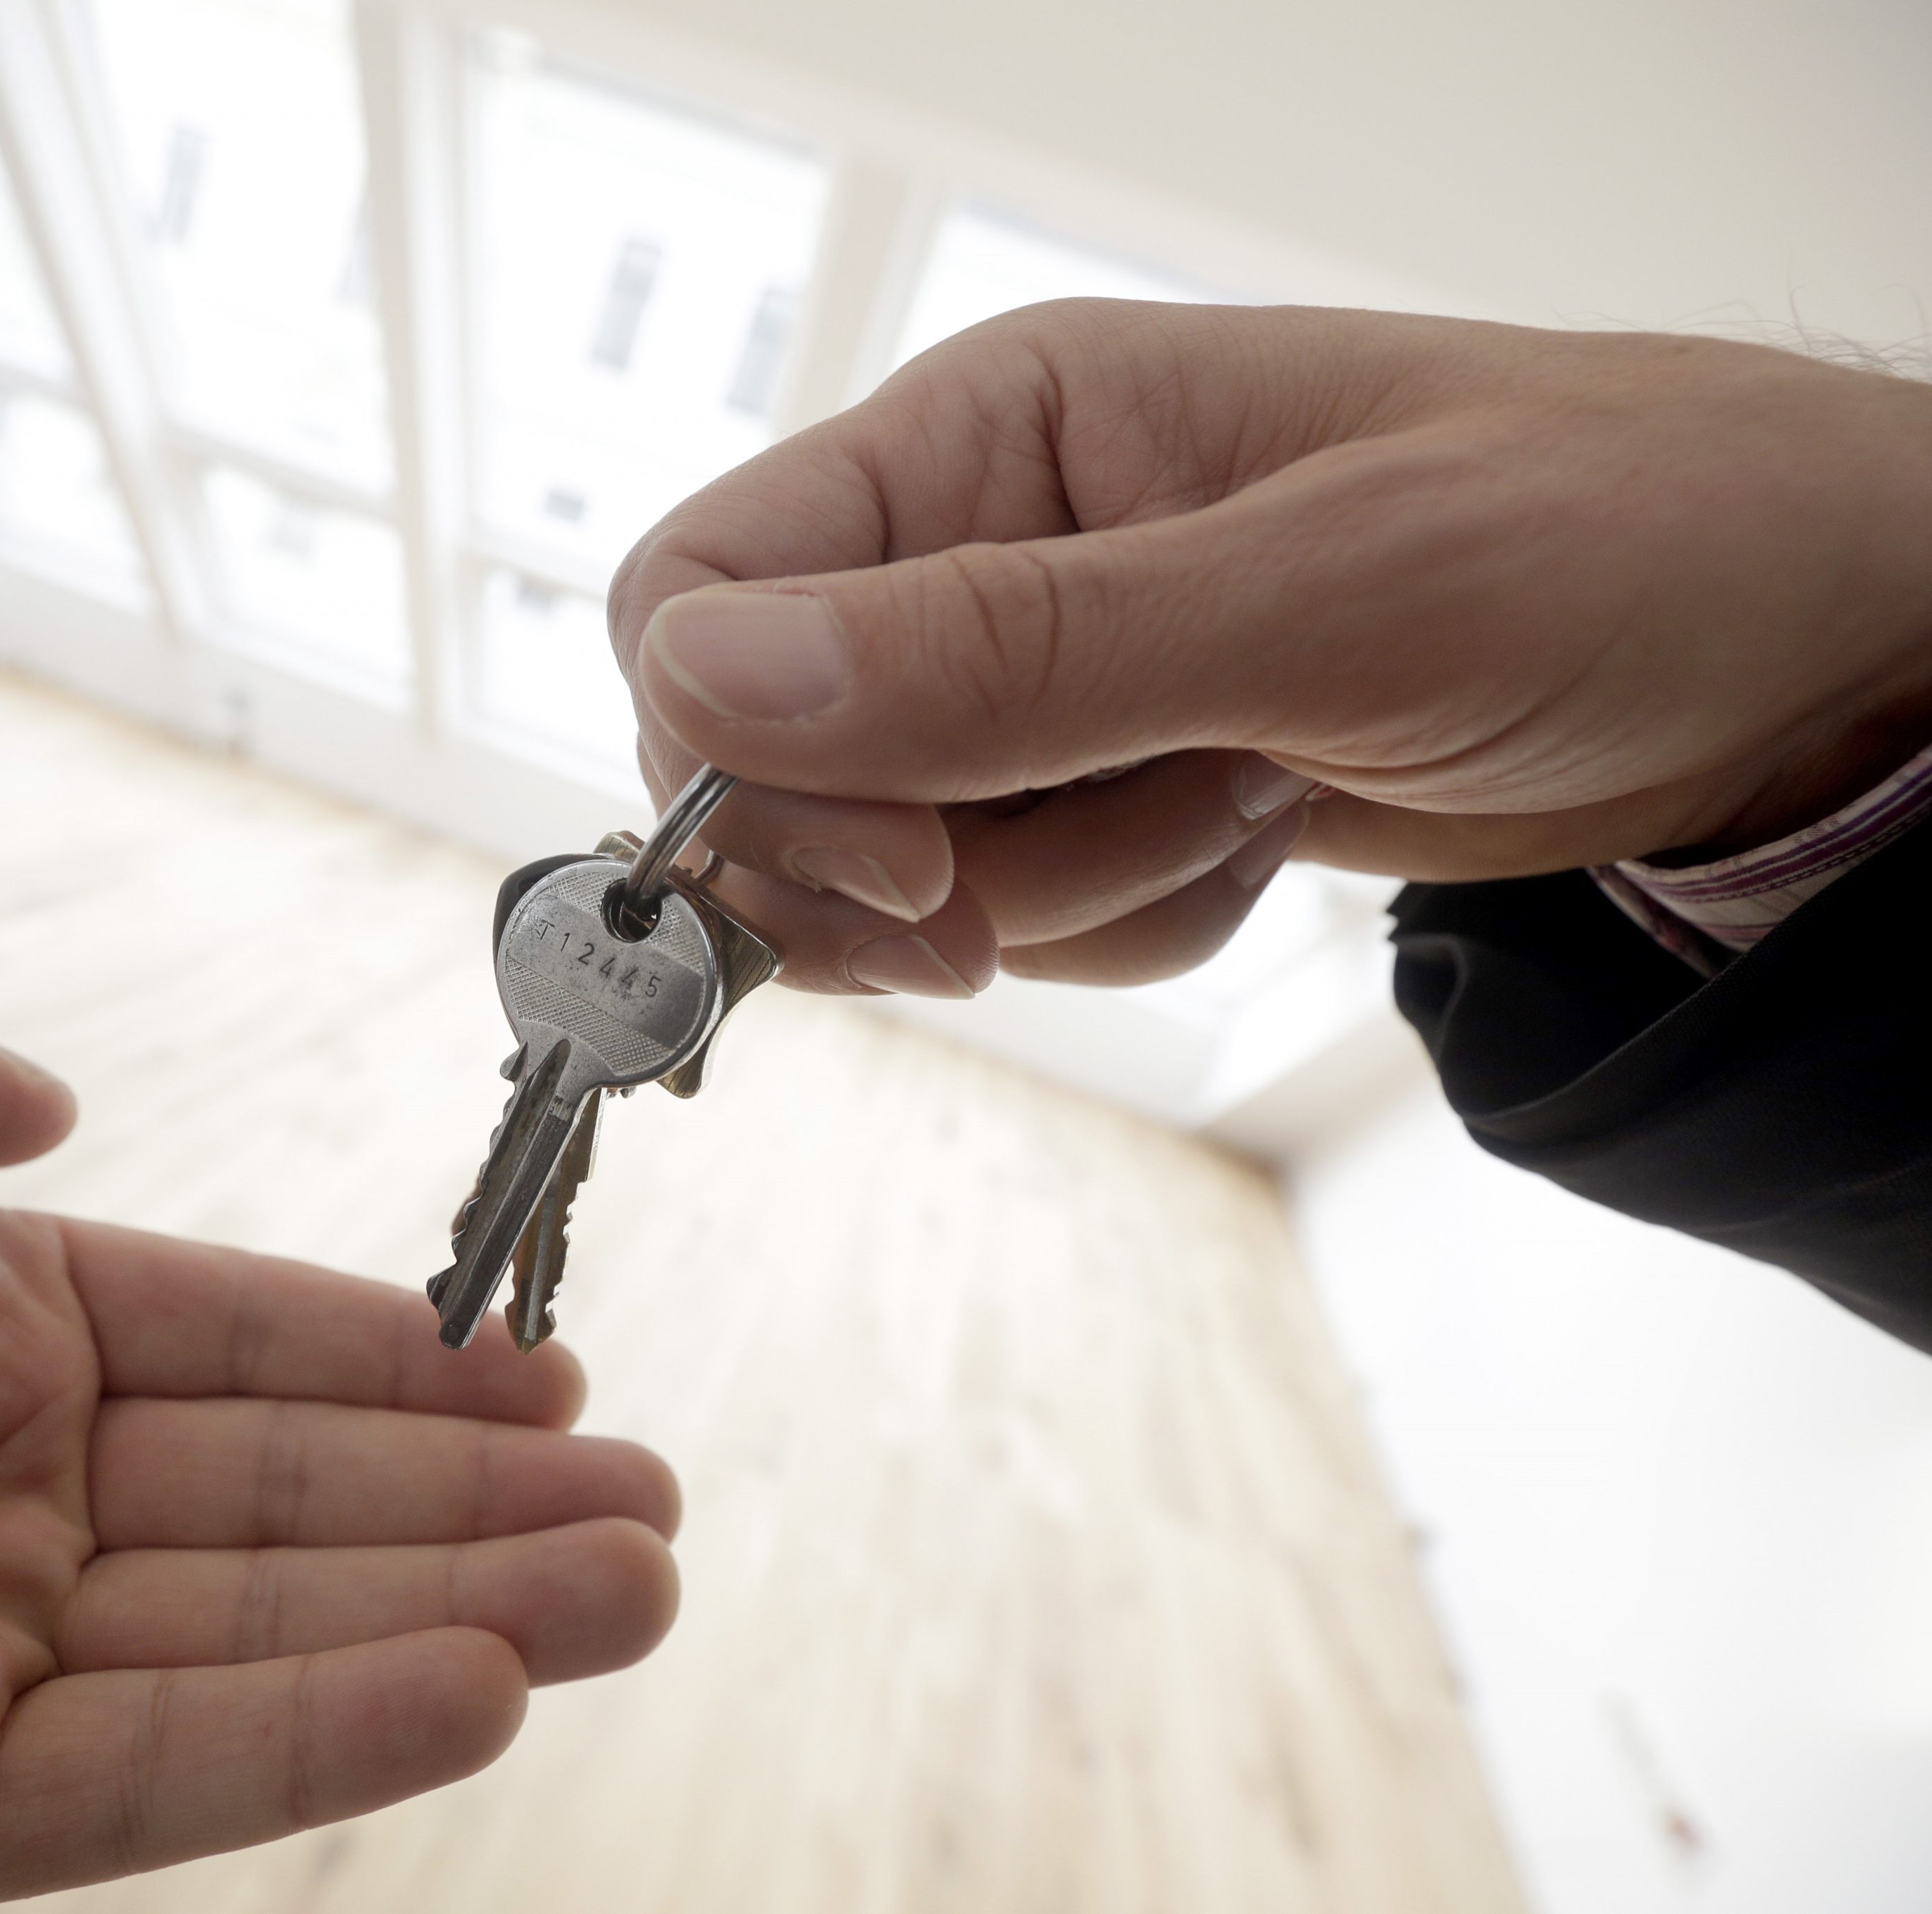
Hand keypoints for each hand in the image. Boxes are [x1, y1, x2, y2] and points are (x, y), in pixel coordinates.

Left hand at [0, 966, 678, 1911]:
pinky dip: (329, 1731)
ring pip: (259, 1642)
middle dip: (478, 1500)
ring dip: (462, 1615)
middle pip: (279, 1501)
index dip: (390, 1359)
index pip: (224, 1339)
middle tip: (656, 1503)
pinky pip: (161, 1776)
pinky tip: (481, 1685)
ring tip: (638, 1591)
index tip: (539, 1366)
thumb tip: (50, 1097)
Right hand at [610, 304, 1931, 986]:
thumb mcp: (1320, 589)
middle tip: (1050, 894)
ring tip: (1254, 797)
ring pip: (907, 867)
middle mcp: (989, 549)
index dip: (746, 759)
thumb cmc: (1615, 535)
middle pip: (780, 763)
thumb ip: (1009, 649)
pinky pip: (1024, 918)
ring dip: (1074, 891)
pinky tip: (1266, 838)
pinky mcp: (1112, 787)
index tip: (909, 871)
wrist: (1792, 649)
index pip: (706, 592)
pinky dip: (1135, 921)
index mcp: (996, 432)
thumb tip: (714, 685)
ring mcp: (1050, 683)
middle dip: (919, 864)